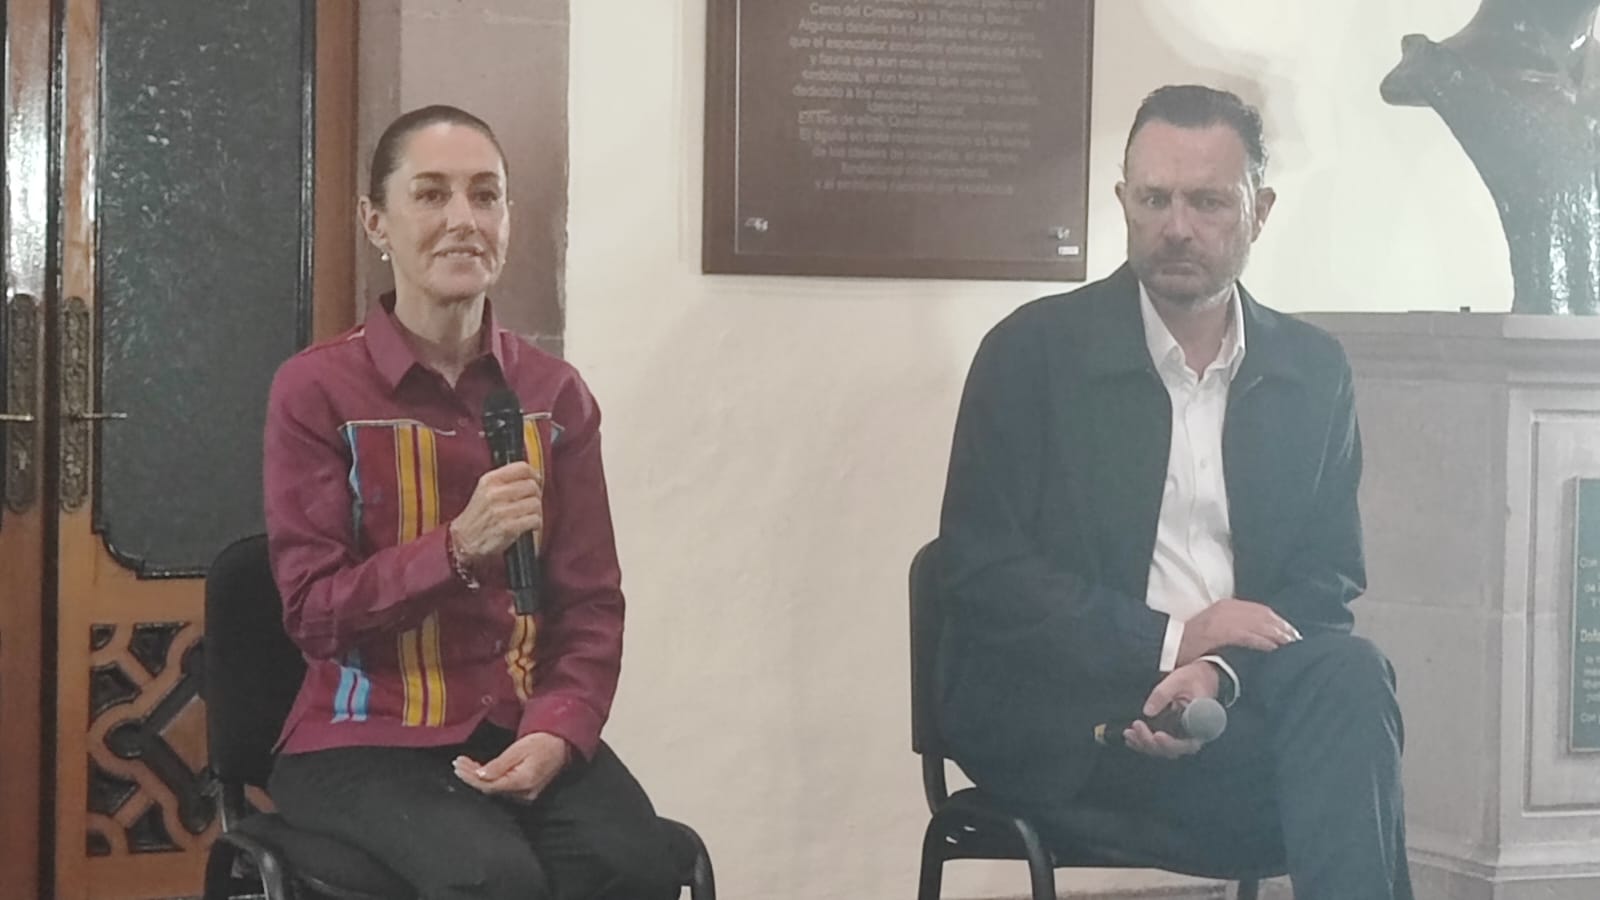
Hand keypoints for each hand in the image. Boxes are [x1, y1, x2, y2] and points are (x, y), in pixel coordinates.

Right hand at [449, 462, 541, 568]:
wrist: (463, 541)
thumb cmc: (477, 516)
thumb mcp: (485, 490)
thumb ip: (505, 480)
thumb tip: (532, 476)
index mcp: (489, 480)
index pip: (522, 468)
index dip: (534, 475)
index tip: (536, 481)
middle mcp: (495, 494)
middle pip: (531, 485)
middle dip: (536, 495)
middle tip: (531, 503)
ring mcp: (501, 511)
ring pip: (535, 503)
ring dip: (536, 511)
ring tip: (529, 516)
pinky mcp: (508, 528)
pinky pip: (534, 520)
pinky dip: (536, 524)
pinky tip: (529, 526)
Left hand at [453, 732, 570, 802]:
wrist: (562, 743)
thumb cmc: (543, 741)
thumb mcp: (519, 749)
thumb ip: (499, 764)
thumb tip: (480, 776)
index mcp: (523, 782)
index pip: (489, 785)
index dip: (471, 777)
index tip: (458, 765)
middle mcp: (524, 793)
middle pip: (490, 788)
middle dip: (471, 776)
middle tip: (458, 763)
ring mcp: (526, 794)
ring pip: (495, 788)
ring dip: (478, 778)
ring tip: (464, 765)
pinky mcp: (525, 791)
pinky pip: (502, 787)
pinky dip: (489, 779)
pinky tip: (479, 772)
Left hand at [1122, 661, 1219, 758]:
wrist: (1196, 678)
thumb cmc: (1191, 679)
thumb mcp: (1178, 681)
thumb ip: (1163, 694)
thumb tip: (1147, 711)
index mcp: (1201, 725)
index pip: (1188, 743)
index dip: (1171, 744)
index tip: (1158, 735)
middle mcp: (1191, 736)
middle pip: (1171, 750)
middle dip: (1150, 741)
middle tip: (1137, 725)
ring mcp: (1180, 737)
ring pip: (1160, 749)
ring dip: (1143, 743)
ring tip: (1128, 733)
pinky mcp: (1169, 734)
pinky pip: (1155, 744)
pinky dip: (1141, 742)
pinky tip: (1130, 737)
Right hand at [1175, 598, 1299, 664]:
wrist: (1170, 643)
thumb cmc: (1192, 640)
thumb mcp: (1215, 626)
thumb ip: (1234, 626)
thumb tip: (1257, 634)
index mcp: (1227, 604)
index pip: (1260, 609)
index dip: (1278, 620)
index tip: (1291, 631)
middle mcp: (1227, 607)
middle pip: (1263, 615)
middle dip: (1281, 628)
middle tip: (1296, 640)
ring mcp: (1223, 619)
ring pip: (1258, 624)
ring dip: (1276, 635)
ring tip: (1289, 646)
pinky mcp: (1219, 631)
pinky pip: (1247, 636)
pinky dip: (1262, 642)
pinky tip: (1272, 649)